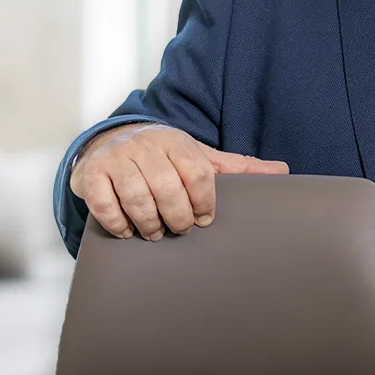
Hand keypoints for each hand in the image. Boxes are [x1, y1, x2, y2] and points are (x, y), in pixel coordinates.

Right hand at [69, 123, 289, 240]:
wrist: (110, 141)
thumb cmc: (164, 156)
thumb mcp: (200, 156)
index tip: (205, 218)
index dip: (204, 201)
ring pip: (136, 197)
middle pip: (168, 188)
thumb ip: (238, 167)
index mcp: (177, 141)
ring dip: (149, 223)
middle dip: (178, 216)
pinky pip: (104, 204)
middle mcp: (146, 145)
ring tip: (157, 233)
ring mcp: (116, 158)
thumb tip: (283, 171)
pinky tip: (129, 232)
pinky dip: (118, 223)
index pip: (197, 172)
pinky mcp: (90, 175)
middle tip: (182, 229)